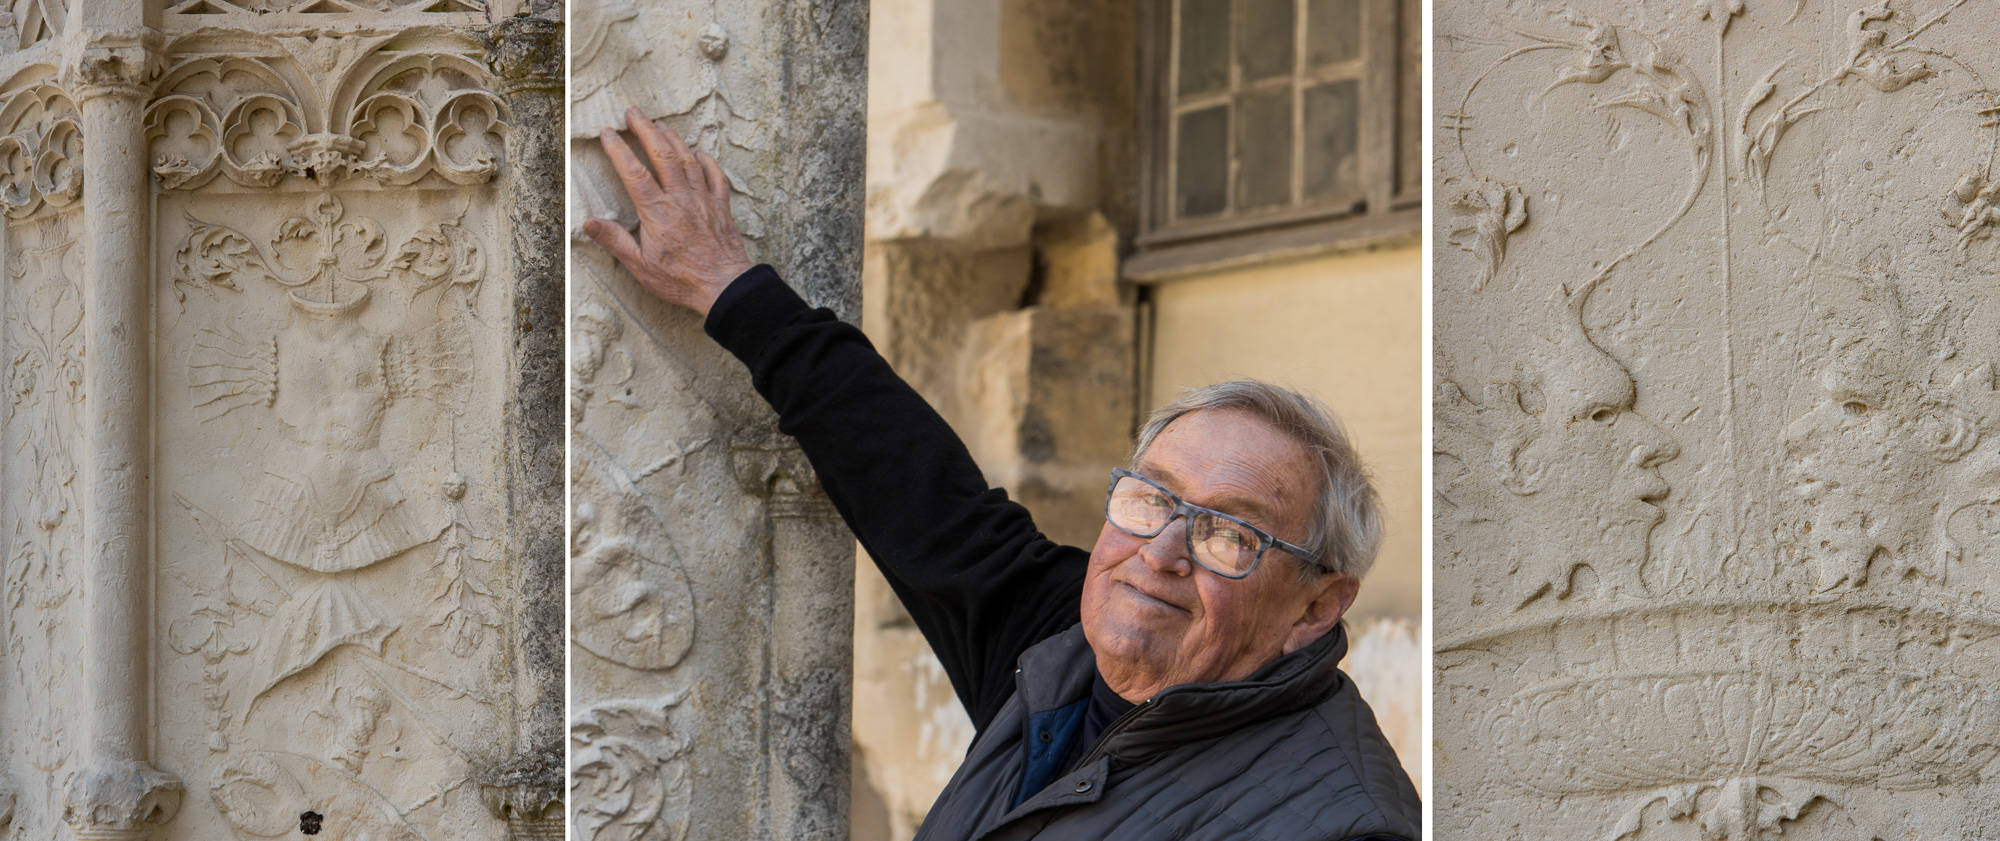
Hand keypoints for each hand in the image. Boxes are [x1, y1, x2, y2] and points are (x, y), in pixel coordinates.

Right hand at [583, 106, 752, 317]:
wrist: (725, 287)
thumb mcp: (640, 267)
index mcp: (657, 212)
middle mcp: (681, 199)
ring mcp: (704, 200)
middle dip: (646, 129)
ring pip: (688, 160)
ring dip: (673, 139)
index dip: (619, 149)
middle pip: (662, 155)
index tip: (607, 132)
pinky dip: (707, 161)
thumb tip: (588, 223)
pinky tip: (700, 153)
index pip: (633, 172)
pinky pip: (716, 177)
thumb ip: (615, 242)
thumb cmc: (681, 281)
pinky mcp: (721, 207)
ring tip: (660, 124)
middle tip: (633, 111)